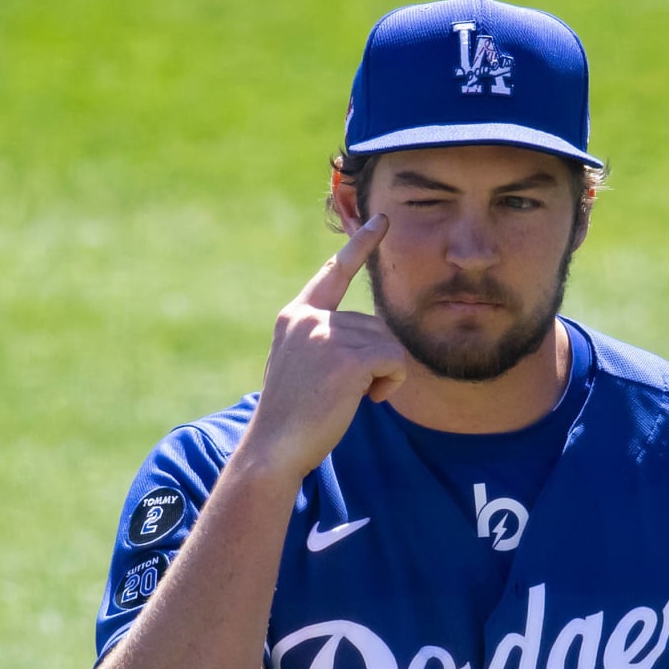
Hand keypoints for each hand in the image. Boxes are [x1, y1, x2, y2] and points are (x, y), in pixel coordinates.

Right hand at [243, 214, 403, 479]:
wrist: (274, 448)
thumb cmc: (293, 415)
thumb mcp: (302, 363)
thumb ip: (326, 339)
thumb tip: (373, 335)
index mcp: (296, 316)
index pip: (334, 273)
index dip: (360, 246)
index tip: (381, 220)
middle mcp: (309, 318)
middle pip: (375, 325)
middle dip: (374, 360)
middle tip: (343, 391)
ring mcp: (326, 336)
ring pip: (388, 344)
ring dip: (383, 374)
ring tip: (348, 397)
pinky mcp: (346, 358)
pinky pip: (395, 360)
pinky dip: (392, 384)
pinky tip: (367, 399)